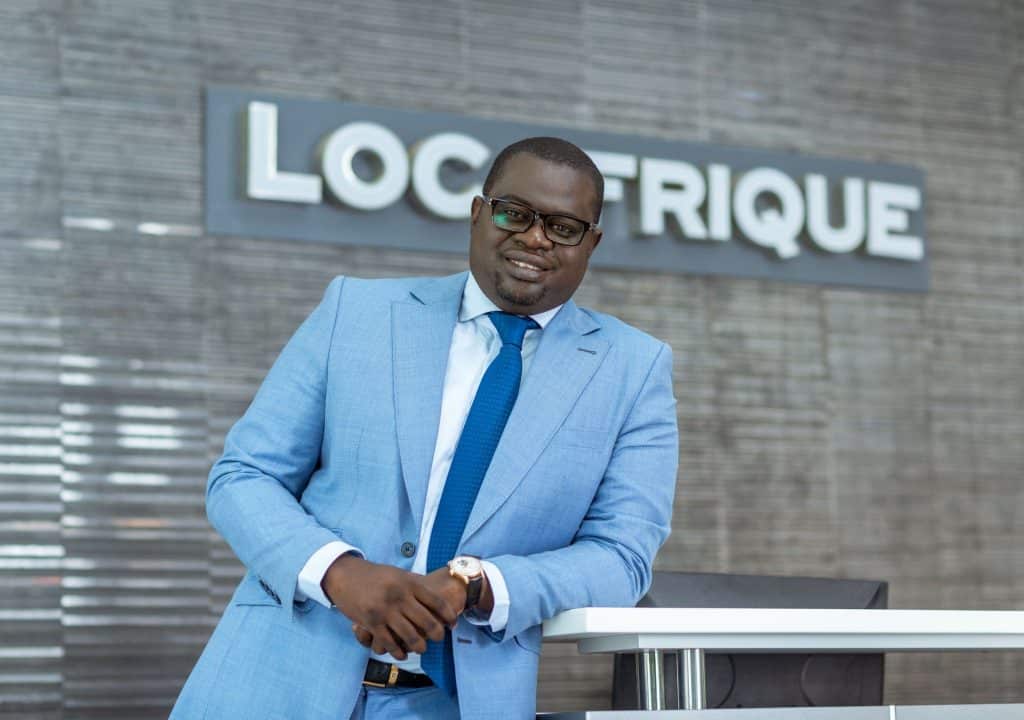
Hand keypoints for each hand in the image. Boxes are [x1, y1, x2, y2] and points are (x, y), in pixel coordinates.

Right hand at [322, 554, 456, 659]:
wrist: (345, 575)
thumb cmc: (375, 575)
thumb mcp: (398, 574)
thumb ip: (415, 585)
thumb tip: (436, 597)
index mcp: (408, 583)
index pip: (436, 601)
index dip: (448, 615)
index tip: (453, 623)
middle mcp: (399, 597)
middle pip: (427, 622)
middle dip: (437, 634)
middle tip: (439, 638)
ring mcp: (385, 611)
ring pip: (410, 636)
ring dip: (419, 646)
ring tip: (422, 648)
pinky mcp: (371, 623)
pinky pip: (389, 643)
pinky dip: (398, 652)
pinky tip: (402, 654)